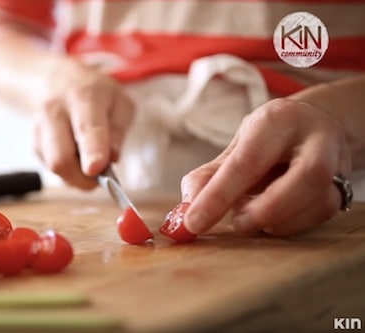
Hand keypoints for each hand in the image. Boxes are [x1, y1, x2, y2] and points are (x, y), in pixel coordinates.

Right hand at [32, 59, 134, 188]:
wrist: (54, 80)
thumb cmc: (93, 94)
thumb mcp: (119, 102)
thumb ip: (119, 130)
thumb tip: (112, 158)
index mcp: (83, 97)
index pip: (87, 128)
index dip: (92, 152)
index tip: (96, 169)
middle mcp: (55, 111)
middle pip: (60, 157)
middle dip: (83, 178)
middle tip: (100, 176)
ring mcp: (39, 128)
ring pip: (53, 167)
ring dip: (76, 177)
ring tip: (88, 162)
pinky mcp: (33, 143)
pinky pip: (51, 168)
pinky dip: (67, 171)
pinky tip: (74, 155)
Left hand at [180, 98, 350, 236]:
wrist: (312, 127)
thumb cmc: (267, 139)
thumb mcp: (236, 146)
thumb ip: (209, 176)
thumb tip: (187, 208)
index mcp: (277, 119)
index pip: (247, 160)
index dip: (218, 195)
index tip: (193, 222)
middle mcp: (315, 137)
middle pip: (305, 177)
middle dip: (266, 210)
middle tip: (236, 223)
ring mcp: (336, 162)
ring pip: (319, 201)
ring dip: (278, 221)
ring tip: (249, 218)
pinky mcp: (343, 186)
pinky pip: (322, 215)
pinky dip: (290, 225)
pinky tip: (270, 220)